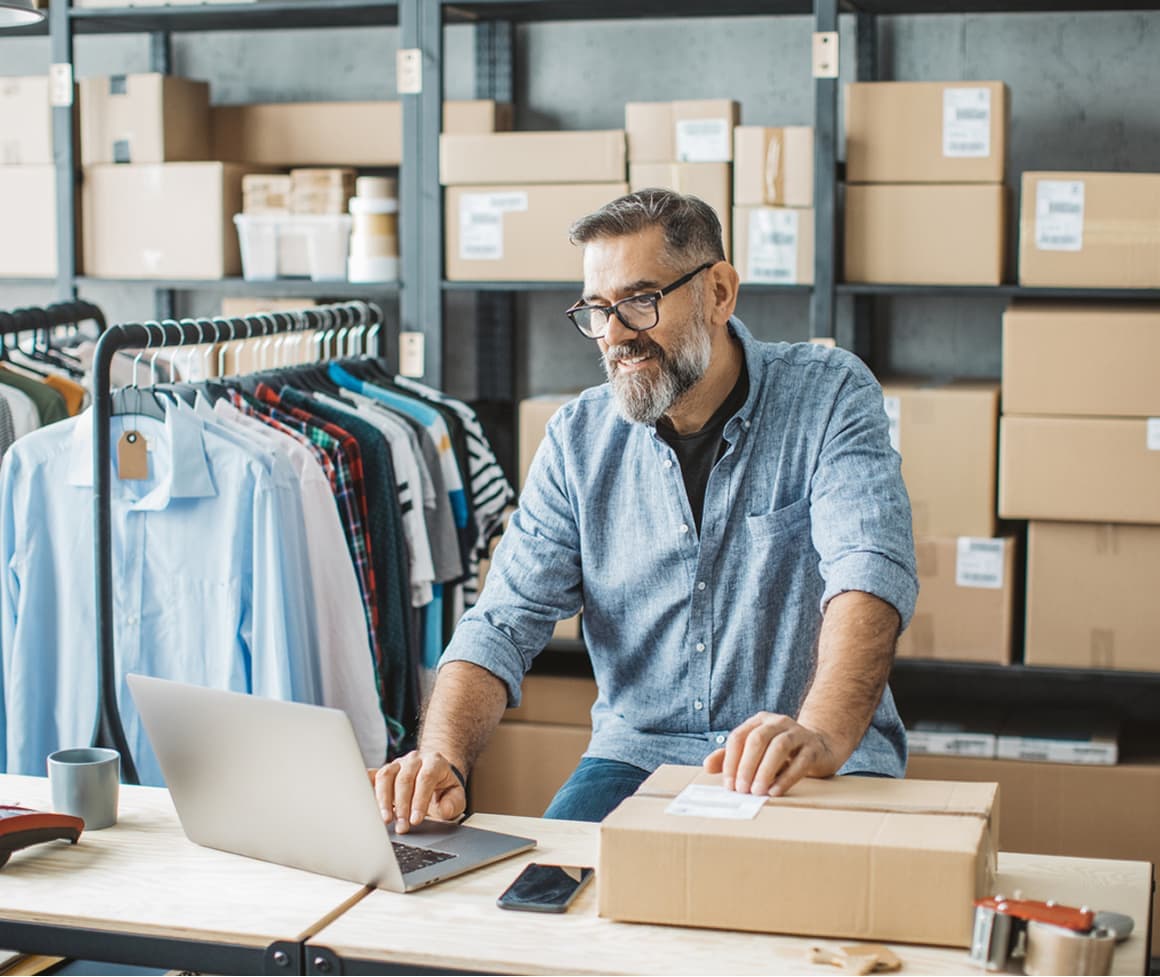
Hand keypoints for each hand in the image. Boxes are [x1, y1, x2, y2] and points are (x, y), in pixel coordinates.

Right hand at [368, 750, 465, 833]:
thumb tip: (443, 810)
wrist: (435, 777)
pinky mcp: (385, 771)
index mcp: (435, 762)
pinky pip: (373, 776)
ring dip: (383, 800)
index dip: (419, 800)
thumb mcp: (456, 796)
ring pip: (385, 776)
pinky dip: (366, 786)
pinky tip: (363, 800)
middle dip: (402, 806)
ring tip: (385, 820)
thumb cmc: (444, 789)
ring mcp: (398, 763)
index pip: (425, 778)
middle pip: (404, 779)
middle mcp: (415, 759)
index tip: (416, 820)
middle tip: (401, 827)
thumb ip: (453, 803)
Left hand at [702, 712, 838, 797]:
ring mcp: (798, 733)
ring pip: (779, 747)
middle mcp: (778, 722)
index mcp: (759, 721)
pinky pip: (800, 761)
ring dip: (765, 771)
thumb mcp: (755, 752)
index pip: (739, 737)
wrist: (820, 747)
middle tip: (741, 790)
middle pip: (757, 739)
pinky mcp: (813, 748)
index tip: (728, 784)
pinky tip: (775, 791)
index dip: (730, 760)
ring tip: (757, 791)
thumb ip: (731, 757)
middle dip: (746, 766)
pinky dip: (786, 778)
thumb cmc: (780, 752)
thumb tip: (707, 766)